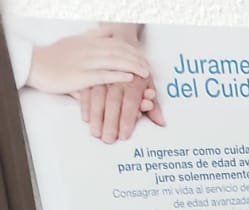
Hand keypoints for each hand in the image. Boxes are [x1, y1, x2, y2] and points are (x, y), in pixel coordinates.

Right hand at [26, 32, 150, 93]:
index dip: (132, 50)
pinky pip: (102, 75)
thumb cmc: (57, 56)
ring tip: (146, 73)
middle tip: (150, 67)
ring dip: (132, 66)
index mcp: (88, 41)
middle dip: (136, 58)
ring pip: (113, 61)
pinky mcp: (81, 76)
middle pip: (118, 51)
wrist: (37, 65)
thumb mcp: (76, 42)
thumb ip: (94, 37)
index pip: (115, 43)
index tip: (144, 57)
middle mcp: (88, 49)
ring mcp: (85, 62)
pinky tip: (129, 78)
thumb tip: (110, 31)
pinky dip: (117, 75)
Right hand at [78, 76, 164, 141]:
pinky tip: (86, 118)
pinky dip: (85, 104)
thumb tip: (161, 122)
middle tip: (108, 139)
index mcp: (134, 82)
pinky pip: (86, 89)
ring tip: (96, 132)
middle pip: (113, 102)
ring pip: (97, 96)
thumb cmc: (136, 70)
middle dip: (110, 122)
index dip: (127, 120)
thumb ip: (154, 105)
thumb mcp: (148, 85)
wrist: (122, 45)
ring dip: (96, 116)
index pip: (130, 104)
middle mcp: (117, 78)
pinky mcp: (91, 74)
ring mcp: (102, 75)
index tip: (124, 135)